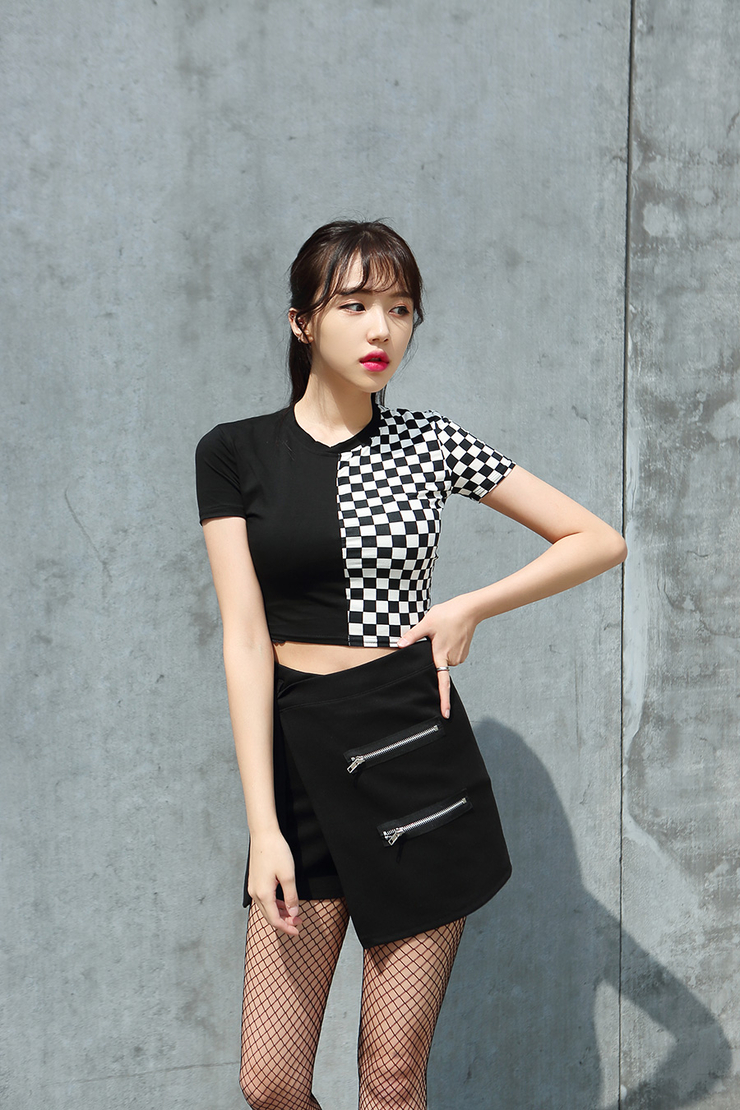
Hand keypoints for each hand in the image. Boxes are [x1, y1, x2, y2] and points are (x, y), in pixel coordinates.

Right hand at [246, 830, 301, 936]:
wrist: (263, 834)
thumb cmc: (276, 852)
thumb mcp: (288, 875)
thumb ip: (291, 896)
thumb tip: (293, 913)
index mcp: (263, 894)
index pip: (274, 920)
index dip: (287, 928)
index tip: (298, 931)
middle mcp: (255, 893)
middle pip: (269, 916)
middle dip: (284, 922)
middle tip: (299, 923)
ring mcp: (253, 887)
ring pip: (266, 908)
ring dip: (280, 913)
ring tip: (294, 914)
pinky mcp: (254, 881)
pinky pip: (264, 899)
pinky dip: (275, 904)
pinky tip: (284, 903)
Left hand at [396, 595, 478, 717]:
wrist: (469, 609)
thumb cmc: (448, 614)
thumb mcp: (426, 623)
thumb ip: (412, 636)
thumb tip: (399, 645)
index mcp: (441, 655)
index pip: (442, 682)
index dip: (443, 699)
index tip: (445, 713)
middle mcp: (452, 659)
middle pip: (437, 665)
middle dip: (433, 655)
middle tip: (435, 636)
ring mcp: (459, 657)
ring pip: (443, 659)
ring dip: (440, 649)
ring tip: (442, 633)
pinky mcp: (463, 653)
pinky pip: (450, 654)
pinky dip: (446, 647)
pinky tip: (448, 635)